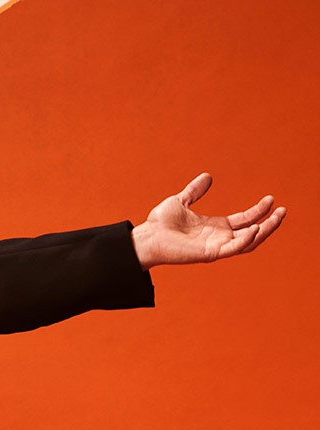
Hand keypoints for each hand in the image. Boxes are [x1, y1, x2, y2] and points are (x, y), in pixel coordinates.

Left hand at [131, 173, 284, 268]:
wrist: (146, 237)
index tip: (271, 200)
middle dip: (270, 223)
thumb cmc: (160, 223)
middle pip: (253, 232)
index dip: (258, 211)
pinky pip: (234, 248)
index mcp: (215, 227)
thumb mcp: (181, 201)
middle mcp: (220, 237)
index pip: (244, 219)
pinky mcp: (211, 253)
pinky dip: (247, 239)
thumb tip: (208, 176)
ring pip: (249, 242)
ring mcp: (217, 246)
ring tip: (276, 218)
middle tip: (283, 210)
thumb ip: (195, 191)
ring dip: (265, 231)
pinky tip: (256, 227)